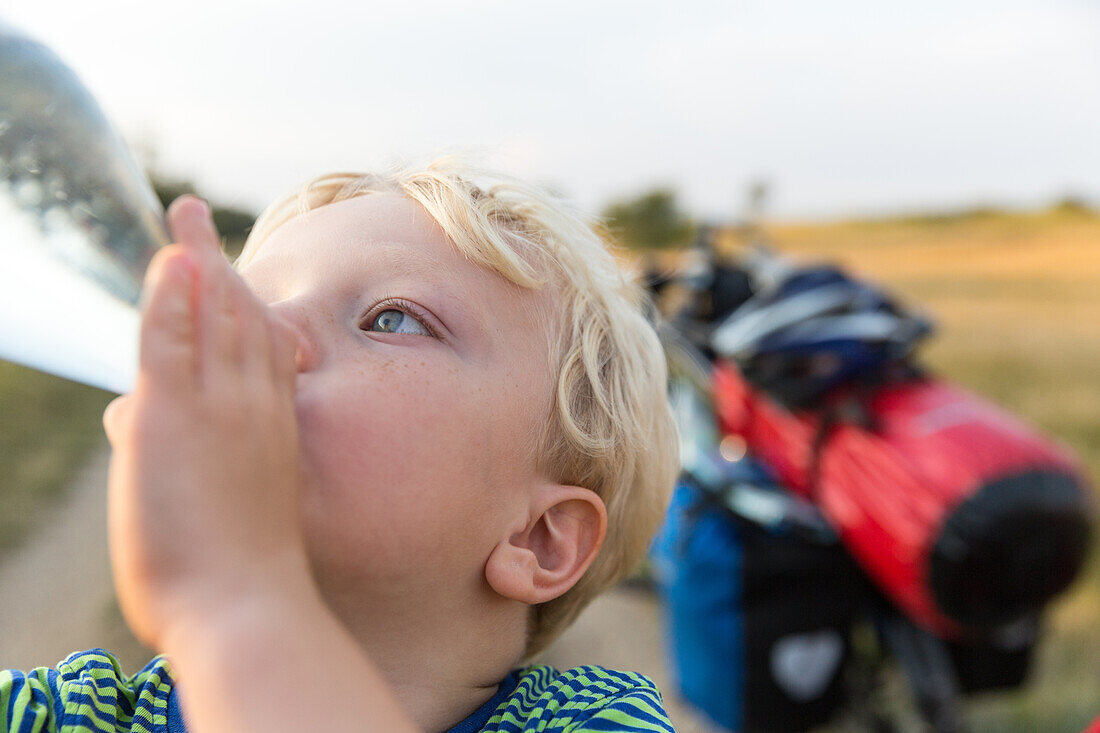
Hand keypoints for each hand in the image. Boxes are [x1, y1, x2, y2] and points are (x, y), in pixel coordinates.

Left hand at [103, 196, 307, 648]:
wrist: (248, 604)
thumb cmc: (242, 570)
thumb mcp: (233, 501)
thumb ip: (187, 447)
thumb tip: (124, 414)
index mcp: (269, 425)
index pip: (255, 346)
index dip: (239, 299)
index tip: (225, 270)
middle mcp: (252, 404)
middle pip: (236, 316)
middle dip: (214, 261)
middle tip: (194, 215)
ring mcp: (218, 407)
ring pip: (210, 318)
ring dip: (194, 262)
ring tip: (183, 216)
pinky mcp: (173, 419)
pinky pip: (173, 345)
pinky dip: (172, 301)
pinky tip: (170, 264)